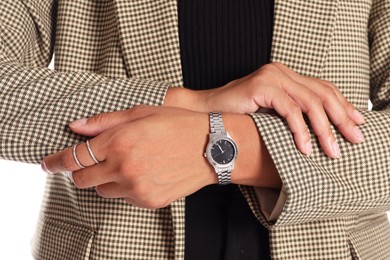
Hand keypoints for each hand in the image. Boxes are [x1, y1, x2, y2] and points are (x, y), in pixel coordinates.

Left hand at [41, 106, 216, 208]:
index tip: (48, 164)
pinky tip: (143, 173)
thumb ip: (104, 121)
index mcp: (119, 141)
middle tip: (92, 161)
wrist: (213, 147)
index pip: (74, 157)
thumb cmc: (179, 125)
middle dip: (81, 171)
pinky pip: (124, 198)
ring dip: (105, 180)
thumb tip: (76, 127)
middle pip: (82, 179)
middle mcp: (124, 167)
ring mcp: (136, 187)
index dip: (57, 162)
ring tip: (126, 164)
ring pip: (102, 191)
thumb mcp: (141, 112)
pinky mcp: (148, 200)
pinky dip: (125, 187)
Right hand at [166, 62, 365, 157]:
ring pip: (309, 102)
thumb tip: (319, 132)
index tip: (356, 123)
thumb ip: (291, 114)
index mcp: (284, 75)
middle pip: (321, 93)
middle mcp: (280, 71)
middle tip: (354, 139)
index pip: (322, 87)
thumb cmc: (236, 118)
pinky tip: (305, 146)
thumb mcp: (270, 115)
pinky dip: (300, 130)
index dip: (342, 105)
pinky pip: (289, 109)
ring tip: (331, 150)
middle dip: (341, 118)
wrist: (205, 113)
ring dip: (324, 129)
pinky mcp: (261, 86)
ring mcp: (270, 76)